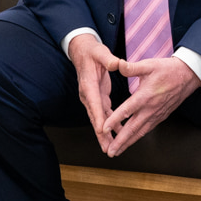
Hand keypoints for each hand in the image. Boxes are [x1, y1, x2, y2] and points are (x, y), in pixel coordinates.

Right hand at [67, 34, 121, 153]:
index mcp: (89, 84)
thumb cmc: (92, 52)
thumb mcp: (101, 52)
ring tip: (112, 148)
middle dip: (100, 134)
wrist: (83, 51)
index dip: (98, 118)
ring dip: (104, 134)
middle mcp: (88, 94)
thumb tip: (117, 64)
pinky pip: (104, 114)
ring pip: (98, 119)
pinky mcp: (97, 97)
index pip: (94, 104)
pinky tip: (118, 133)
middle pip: (94, 117)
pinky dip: (110, 125)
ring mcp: (92, 97)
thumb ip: (108, 59)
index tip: (102, 131)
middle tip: (107, 148)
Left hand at [101, 56, 200, 156]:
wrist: (187, 75)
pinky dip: (137, 137)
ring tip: (116, 151)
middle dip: (120, 141)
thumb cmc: (167, 69)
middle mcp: (151, 108)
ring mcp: (157, 114)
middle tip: (110, 152)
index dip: (114, 120)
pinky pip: (147, 129)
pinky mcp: (161, 116)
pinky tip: (130, 141)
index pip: (127, 110)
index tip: (104, 129)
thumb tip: (117, 64)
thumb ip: (131, 67)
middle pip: (133, 128)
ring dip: (128, 143)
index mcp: (145, 96)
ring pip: (140, 132)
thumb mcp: (148, 65)